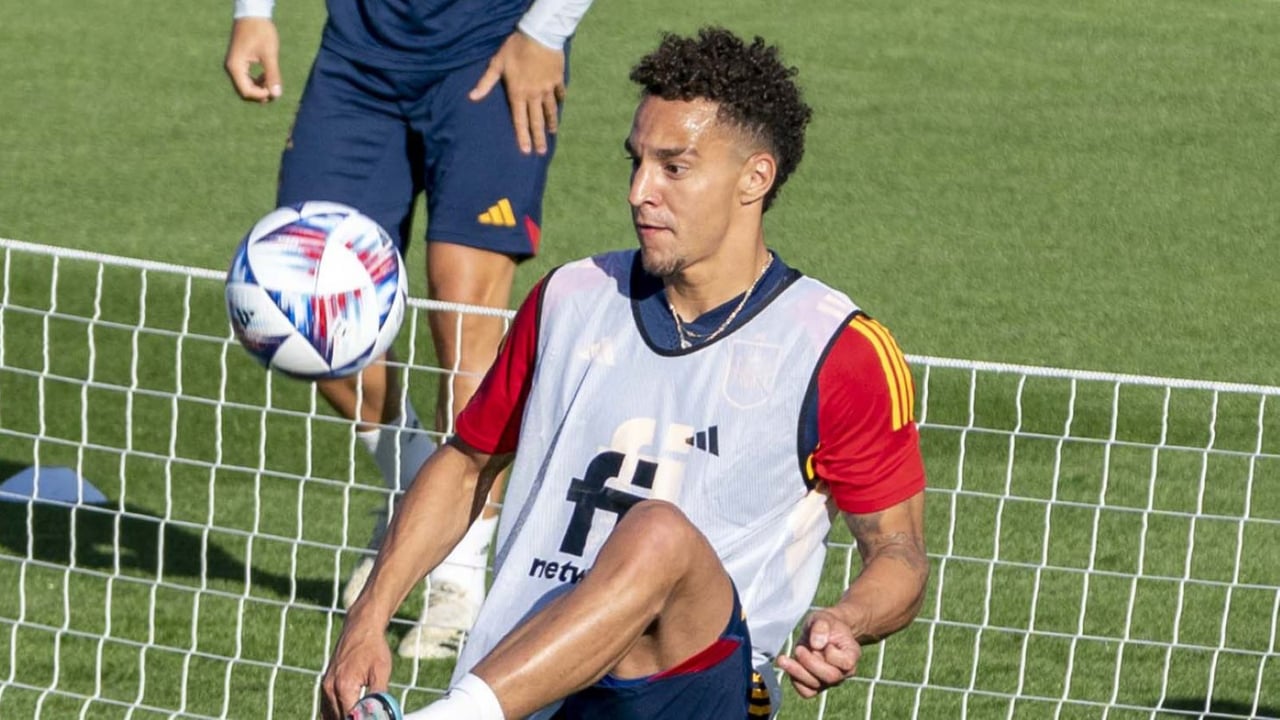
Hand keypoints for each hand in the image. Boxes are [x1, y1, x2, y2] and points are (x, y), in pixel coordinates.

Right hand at [224, 17, 281, 102]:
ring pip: (245, 86)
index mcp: (235, 67)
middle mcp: (231, 68)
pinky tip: (267, 75)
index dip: (261, 95)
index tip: (275, 90)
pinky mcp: (238, 62)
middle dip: (260, 94)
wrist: (252, 14)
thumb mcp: (269, 54)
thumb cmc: (260, 31)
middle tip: (276, 89)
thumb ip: (272, 75)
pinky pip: (246, 79)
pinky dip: (257, 81)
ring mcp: (233, 66)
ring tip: (272, 81)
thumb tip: (276, 95)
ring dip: (259, 88)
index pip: (246, 91)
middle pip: (244, 91)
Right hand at [319, 620, 392, 719]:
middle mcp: (330, 688)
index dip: (362, 719)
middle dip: (354, 719)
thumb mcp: (381, 671)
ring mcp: (325, 686)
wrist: (361, 628)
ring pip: (330, 715)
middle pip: (339, 718)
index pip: (350, 718)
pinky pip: (327, 707)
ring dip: (344, 717)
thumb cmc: (373, 647)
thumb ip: (379, 696)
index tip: (371, 716)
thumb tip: (379, 714)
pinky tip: (348, 714)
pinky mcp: (325, 684)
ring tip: (359, 714)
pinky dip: (335, 714)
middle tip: (368, 715)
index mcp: (344, 686)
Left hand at [468, 31, 565, 154]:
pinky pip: (559, 93)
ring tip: (553, 134)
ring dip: (551, 123)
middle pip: (537, 120)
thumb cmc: (515, 48)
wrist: (540, 34)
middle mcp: (534, 95)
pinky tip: (561, 106)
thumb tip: (472, 97)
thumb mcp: (497, 64)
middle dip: (539, 138)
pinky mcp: (557, 79)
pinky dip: (560, 101)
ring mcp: (547, 88)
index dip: (522, 136)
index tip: (525, 151)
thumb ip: (486, 82)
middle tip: (542, 152)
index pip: (520, 120)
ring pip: (550, 110)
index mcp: (518, 93)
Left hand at [775, 608, 861, 698]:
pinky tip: (788, 664)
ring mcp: (830, 681)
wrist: (822, 630)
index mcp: (852, 654)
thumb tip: (816, 644)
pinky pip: (806, 691)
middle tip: (799, 649)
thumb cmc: (826, 624)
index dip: (831, 654)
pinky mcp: (816, 685)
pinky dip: (794, 679)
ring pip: (815, 686)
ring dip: (797, 671)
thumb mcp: (823, 618)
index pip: (846, 663)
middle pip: (830, 677)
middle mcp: (843, 672)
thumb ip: (821, 626)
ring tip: (785, 658)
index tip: (824, 643)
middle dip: (810, 663)